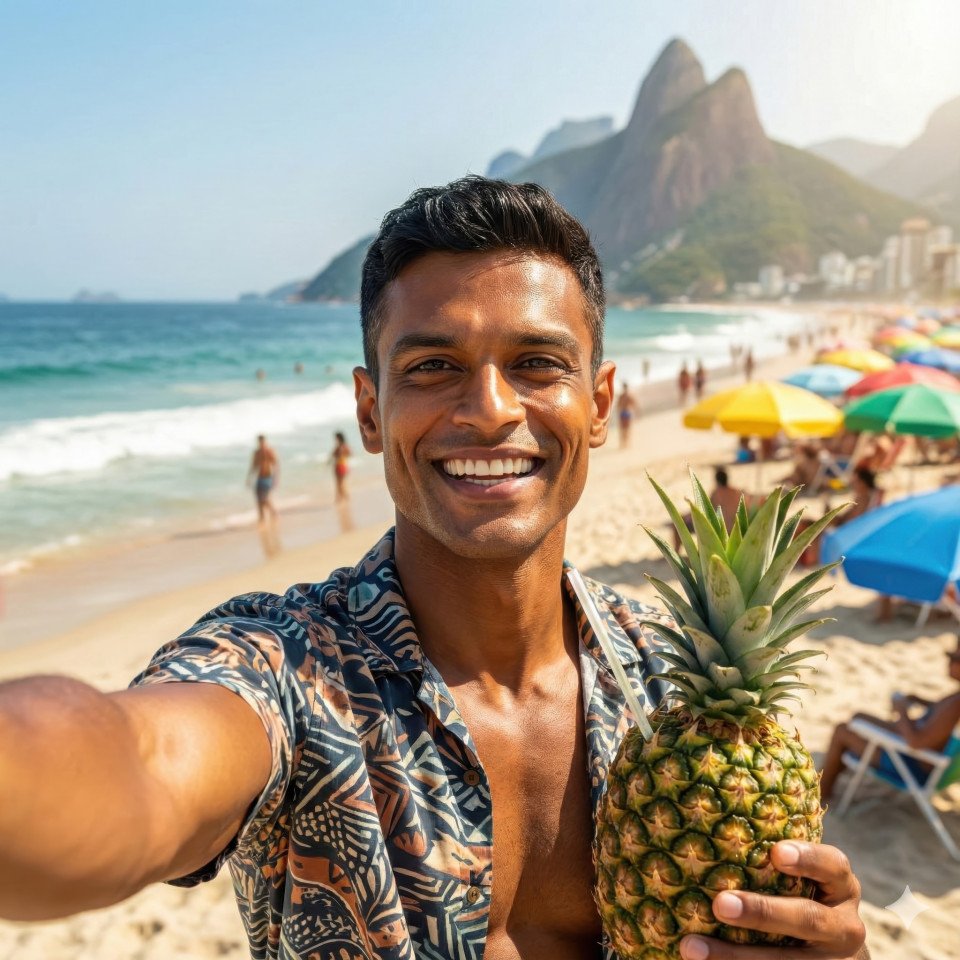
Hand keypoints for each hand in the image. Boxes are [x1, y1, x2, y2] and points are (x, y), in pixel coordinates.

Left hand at [679, 841, 866, 958]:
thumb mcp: (806, 874)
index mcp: (841, 886)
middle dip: (762, 913)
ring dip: (735, 956)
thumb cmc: (802, 892)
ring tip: (691, 946)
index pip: (832, 866)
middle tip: (719, 904)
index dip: (807, 858)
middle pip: (807, 919)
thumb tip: (712, 811)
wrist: (834, 953)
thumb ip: (775, 854)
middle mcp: (844, 926)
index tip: (776, 852)